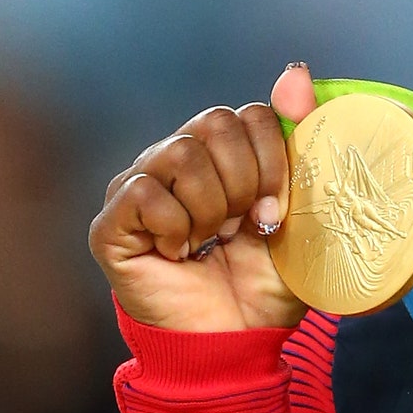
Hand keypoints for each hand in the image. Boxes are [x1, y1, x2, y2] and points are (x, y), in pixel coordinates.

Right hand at [89, 63, 317, 331]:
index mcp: (222, 152)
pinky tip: (181, 254)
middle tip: (245, 225)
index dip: (273, 160)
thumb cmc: (266, 280)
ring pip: (179, 153)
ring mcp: (139, 187)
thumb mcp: (301, 207)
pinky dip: (176, 227)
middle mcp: (175, 160)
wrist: (236, 343)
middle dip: (245, 180)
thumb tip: (294, 68)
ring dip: (212, 206)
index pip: (249, 114)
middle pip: (214, 122)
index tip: (276, 210)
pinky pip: (144, 193)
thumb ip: (299, 137)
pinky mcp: (111, 224)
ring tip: (212, 241)